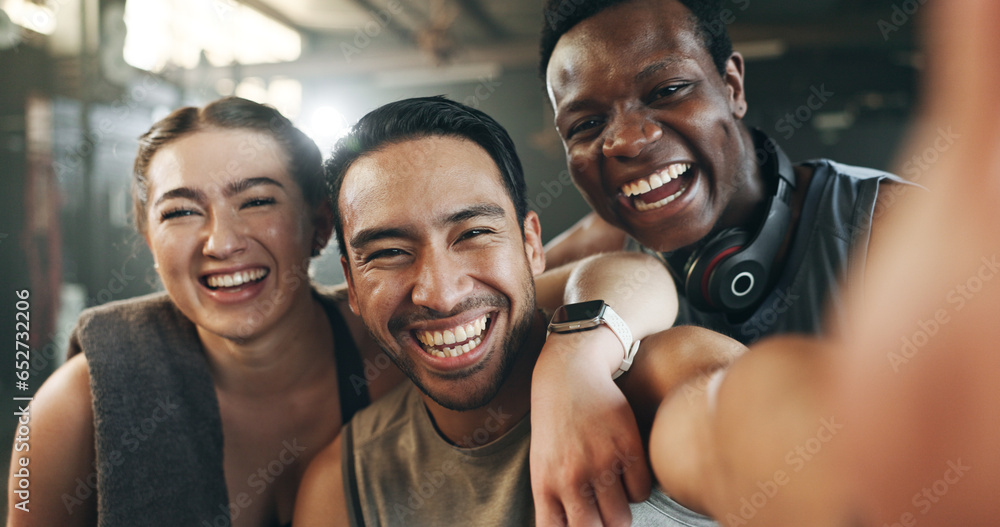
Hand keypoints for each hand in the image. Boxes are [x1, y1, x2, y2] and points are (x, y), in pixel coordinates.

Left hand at [530, 330, 651, 526]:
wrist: (569, 374)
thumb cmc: (555, 423)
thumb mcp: (542, 462)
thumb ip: (554, 499)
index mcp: (544, 484)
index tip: (584, 524)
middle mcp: (571, 477)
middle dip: (601, 526)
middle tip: (602, 510)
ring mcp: (601, 463)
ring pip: (622, 518)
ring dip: (620, 509)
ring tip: (614, 489)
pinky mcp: (628, 448)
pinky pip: (642, 491)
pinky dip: (637, 487)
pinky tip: (627, 470)